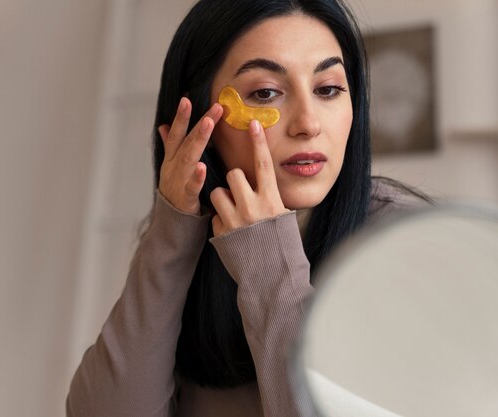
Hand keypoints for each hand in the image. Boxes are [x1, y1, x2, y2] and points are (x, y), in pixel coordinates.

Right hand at [158, 98, 222, 214]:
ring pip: (188, 158)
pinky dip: (196, 176)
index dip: (180, 117)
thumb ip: (170, 145)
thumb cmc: (176, 189)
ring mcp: (178, 181)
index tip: (187, 99)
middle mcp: (173, 166)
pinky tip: (202, 166)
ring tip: (209, 124)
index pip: (176, 133)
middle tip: (214, 108)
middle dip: (199, 123)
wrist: (171, 221)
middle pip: (187, 141)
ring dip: (198, 140)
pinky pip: (191, 186)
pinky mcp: (185, 197)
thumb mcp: (172, 166)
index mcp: (172, 158)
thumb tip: (163, 125)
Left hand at [210, 120, 286, 236]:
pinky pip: (214, 215)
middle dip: (234, 181)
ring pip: (218, 192)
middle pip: (234, 175)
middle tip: (240, 194)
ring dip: (223, 198)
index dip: (258, 142)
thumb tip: (264, 184)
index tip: (253, 122)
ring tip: (233, 213)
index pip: (264, 164)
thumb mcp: (283, 218)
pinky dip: (220, 220)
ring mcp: (236, 220)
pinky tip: (231, 232)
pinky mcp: (221, 233)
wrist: (271, 277)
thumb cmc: (280, 246)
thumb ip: (271, 198)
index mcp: (272, 200)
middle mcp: (253, 207)